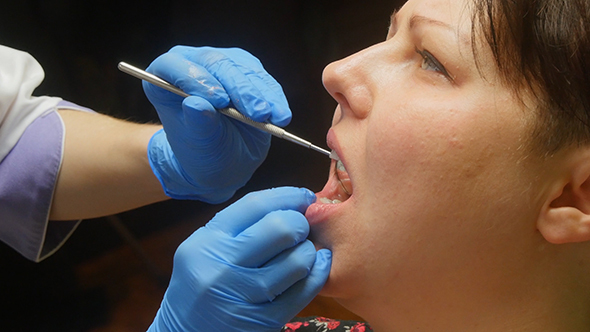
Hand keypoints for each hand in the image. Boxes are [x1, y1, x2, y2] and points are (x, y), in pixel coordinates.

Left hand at [143, 46, 290, 202]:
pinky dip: (274, 97)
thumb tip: (196, 104)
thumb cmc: (203, 153)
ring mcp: (222, 64)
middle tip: (257, 113)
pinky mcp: (247, 70)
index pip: (173, 66)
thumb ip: (197, 126)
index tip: (219, 101)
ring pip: (244, 69)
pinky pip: (264, 79)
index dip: (195, 78)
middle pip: (216, 63)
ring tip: (274, 117)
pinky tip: (281, 115)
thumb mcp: (199, 146)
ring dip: (262, 94)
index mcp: (166, 78)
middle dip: (240, 89)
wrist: (224, 160)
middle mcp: (193, 64)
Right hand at [148, 187, 331, 331]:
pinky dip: (317, 275)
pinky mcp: (261, 321)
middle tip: (303, 227)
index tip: (304, 197)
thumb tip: (290, 203)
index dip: (287, 196)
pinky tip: (318, 267)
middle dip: (300, 223)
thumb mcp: (205, 250)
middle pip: (279, 229)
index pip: (255, 205)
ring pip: (296, 262)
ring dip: (310, 251)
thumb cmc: (202, 284)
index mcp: (207, 242)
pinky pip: (302, 292)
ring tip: (307, 250)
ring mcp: (242, 297)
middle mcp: (221, 268)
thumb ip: (238, 227)